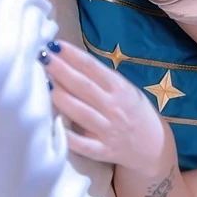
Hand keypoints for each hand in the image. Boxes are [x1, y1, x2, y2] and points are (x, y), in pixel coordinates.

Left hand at [44, 41, 168, 171]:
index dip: (73, 55)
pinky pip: (82, 144)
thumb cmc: (134, 112)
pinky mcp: (102, 151)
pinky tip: (51, 125)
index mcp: (120, 88)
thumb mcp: (126, 90)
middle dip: (61, 70)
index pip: (93, 68)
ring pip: (80, 112)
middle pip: (83, 86)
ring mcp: (107, 130)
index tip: (55, 45)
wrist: (153, 146)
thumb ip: (102, 80)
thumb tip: (70, 63)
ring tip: (43, 82)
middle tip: (42, 57)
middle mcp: (113, 107)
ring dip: (60, 96)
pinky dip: (67, 136)